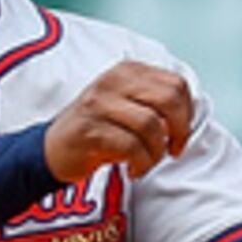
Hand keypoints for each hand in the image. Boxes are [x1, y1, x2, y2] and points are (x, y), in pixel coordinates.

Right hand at [43, 64, 194, 183]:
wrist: (52, 150)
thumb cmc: (98, 131)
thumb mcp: (127, 107)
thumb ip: (155, 103)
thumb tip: (189, 118)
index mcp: (127, 71)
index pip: (176, 85)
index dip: (187, 114)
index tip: (179, 136)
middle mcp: (113, 81)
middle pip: (169, 100)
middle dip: (179, 131)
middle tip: (172, 150)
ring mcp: (99, 104)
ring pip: (152, 125)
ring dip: (156, 152)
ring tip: (147, 162)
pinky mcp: (90, 129)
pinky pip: (132, 147)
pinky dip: (141, 163)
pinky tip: (133, 170)